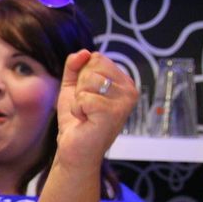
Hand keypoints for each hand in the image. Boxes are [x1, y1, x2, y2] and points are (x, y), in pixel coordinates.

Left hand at [53, 51, 137, 171]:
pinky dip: (78, 110)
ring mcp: (124, 102)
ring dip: (79, 99)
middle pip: (93, 66)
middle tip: (86, 107)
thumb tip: (84, 52)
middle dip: (80, 87)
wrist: (73, 148)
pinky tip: (86, 121)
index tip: (87, 96)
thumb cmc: (76, 119)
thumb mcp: (72, 86)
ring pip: (89, 81)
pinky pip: (85, 97)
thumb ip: (75, 66)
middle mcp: (130, 90)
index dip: (82, 76)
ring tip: (86, 114)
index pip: (97, 58)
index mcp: (124, 81)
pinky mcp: (114, 113)